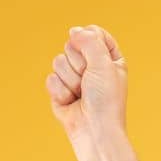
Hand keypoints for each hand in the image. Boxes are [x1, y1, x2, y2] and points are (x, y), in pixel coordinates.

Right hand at [46, 24, 128, 144]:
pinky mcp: (60, 90)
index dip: (90, 40)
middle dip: (79, 64)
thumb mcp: (104, 64)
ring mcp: (74, 78)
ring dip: (70, 79)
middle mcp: (92, 66)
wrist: (94, 130)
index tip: (96, 56)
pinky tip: (71, 102)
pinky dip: (60, 91)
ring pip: (58, 61)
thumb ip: (90, 41)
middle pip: (72, 44)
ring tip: (82, 94)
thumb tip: (74, 31)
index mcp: (109, 58)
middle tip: (89, 81)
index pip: (94, 33)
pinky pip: (51, 78)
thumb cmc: (105, 100)